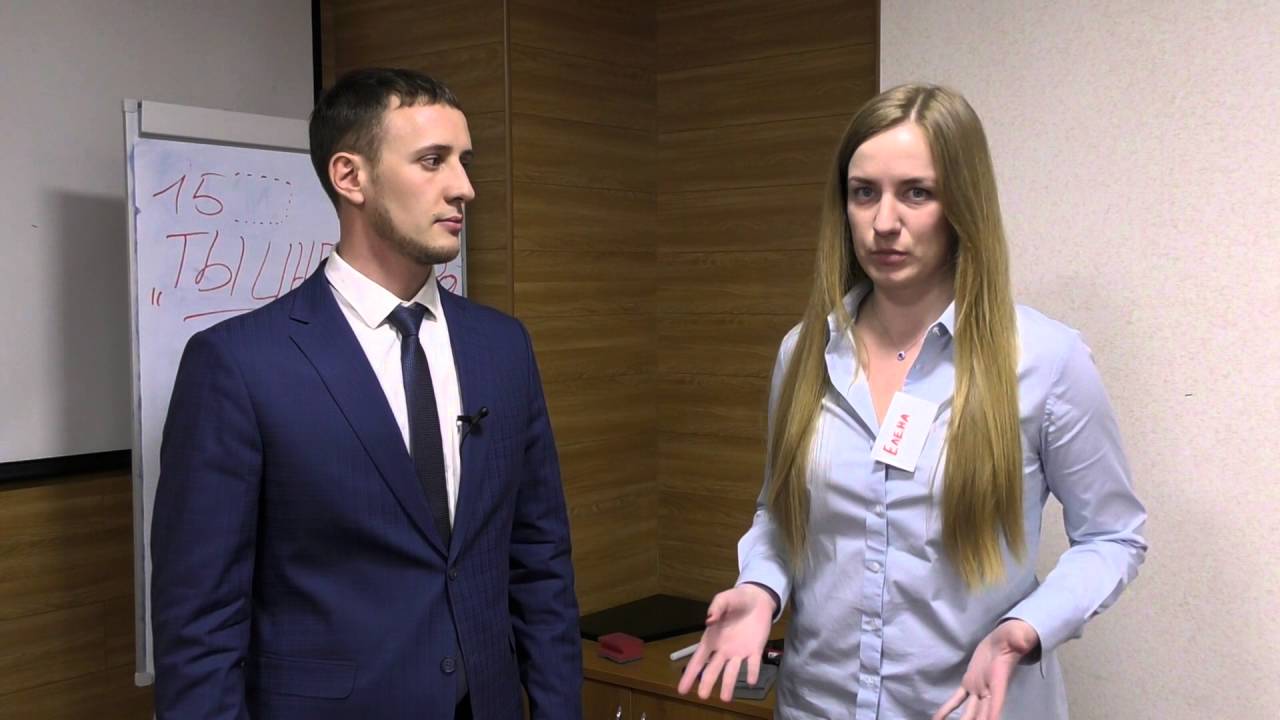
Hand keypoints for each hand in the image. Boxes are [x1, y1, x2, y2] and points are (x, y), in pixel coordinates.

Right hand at [676, 584, 775, 702]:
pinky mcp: (755, 650)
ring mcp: (739, 652)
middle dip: (707, 682)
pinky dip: (752, 672)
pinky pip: (753, 663)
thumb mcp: (724, 599)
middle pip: (713, 669)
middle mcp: (724, 650)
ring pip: (732, 671)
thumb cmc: (735, 600)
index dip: (690, 674)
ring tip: (725, 698)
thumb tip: (709, 620)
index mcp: (712, 639)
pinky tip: (751, 682)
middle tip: (702, 696)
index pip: (698, 659)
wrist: (757, 600)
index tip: (682, 689)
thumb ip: (716, 607)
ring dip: (729, 684)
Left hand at [932, 619, 1039, 719]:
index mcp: (1000, 682)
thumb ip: (1019, 640)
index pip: (997, 702)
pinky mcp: (969, 684)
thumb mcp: (1017, 638)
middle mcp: (989, 691)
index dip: (992, 714)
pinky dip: (947, 709)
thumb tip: (1022, 641)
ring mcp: (978, 690)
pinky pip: (957, 699)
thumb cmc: (1013, 639)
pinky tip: (936, 718)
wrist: (1002, 641)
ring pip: (969, 711)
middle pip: (982, 714)